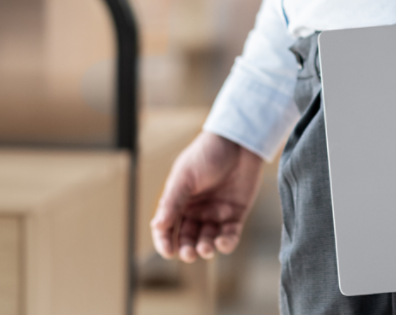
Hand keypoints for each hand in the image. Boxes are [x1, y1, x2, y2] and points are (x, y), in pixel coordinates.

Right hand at [150, 132, 265, 262]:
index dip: (165, 241)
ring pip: (208, 240)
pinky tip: (223, 242)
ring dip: (205, 248)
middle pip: (187, 237)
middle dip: (187, 249)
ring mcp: (216, 212)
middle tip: (189, 254)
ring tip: (206, 248)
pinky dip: (226, 243)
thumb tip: (156, 225)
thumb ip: (172, 202)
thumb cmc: (208, 153)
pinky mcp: (236, 214)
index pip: (168, 226)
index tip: (168, 252)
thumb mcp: (185, 177)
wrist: (239, 141)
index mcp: (179, 199)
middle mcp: (196, 209)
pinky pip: (230, 235)